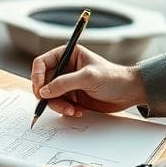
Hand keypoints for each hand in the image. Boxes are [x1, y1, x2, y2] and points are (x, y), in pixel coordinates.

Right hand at [31, 44, 147, 116]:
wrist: (129, 93)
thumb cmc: (113, 78)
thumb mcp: (88, 77)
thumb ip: (64, 83)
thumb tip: (44, 90)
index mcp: (68, 55)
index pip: (42, 62)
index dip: (37, 75)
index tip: (40, 89)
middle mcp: (65, 69)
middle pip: (43, 82)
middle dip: (48, 95)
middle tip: (53, 103)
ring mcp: (68, 84)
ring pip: (50, 96)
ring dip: (58, 105)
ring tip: (72, 110)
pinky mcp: (72, 97)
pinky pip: (59, 105)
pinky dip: (65, 110)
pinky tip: (77, 111)